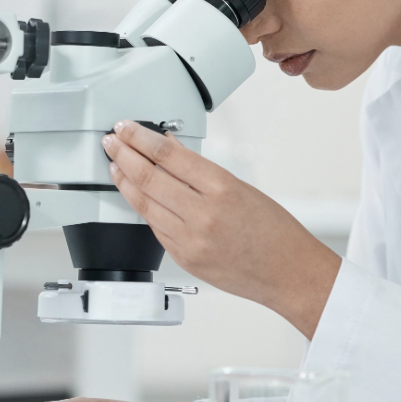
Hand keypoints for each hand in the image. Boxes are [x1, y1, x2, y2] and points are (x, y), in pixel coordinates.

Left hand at [101, 121, 340, 338]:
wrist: (289, 273)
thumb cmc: (275, 231)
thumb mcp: (242, 188)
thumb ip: (201, 172)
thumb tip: (170, 150)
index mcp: (222, 188)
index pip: (168, 155)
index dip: (140, 138)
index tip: (128, 128)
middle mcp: (203, 214)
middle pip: (148, 177)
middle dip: (123, 154)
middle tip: (111, 141)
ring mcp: (191, 240)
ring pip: (144, 204)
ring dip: (124, 181)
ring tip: (114, 165)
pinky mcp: (184, 259)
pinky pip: (155, 228)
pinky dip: (142, 208)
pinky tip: (135, 196)